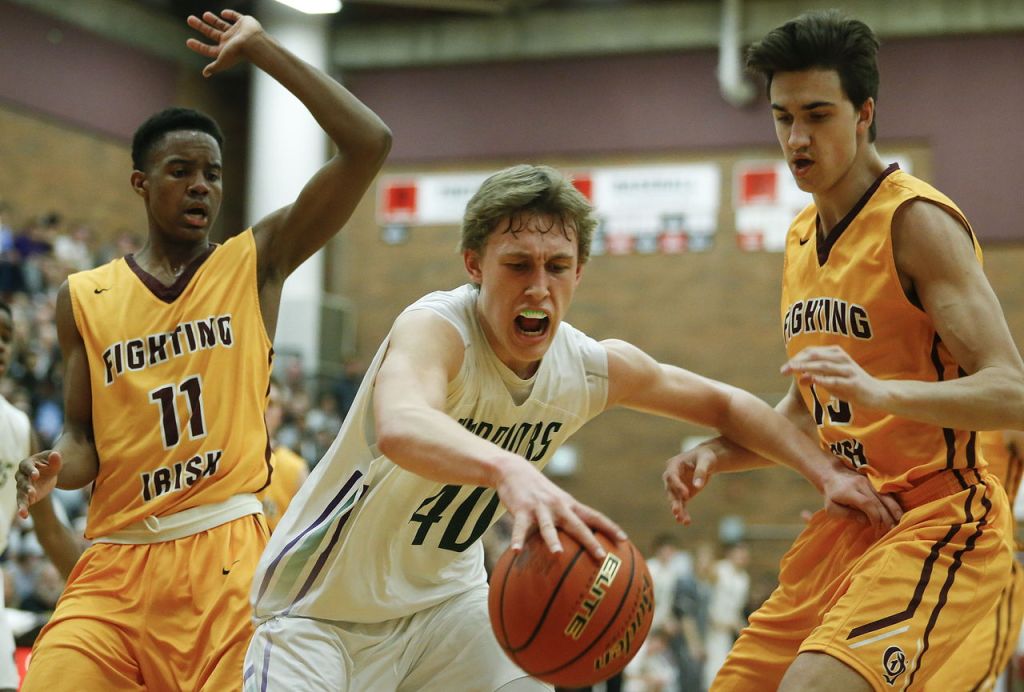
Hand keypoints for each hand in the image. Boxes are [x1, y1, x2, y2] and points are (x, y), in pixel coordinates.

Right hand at [16, 450, 61, 518]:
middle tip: (32, 492)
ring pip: (20, 494)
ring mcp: (22, 487)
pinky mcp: (25, 496)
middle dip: (26, 487)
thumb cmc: (50, 464)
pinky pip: (22, 503)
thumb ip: (55, 459)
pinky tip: (23, 516)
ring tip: (23, 510)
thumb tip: (55, 454)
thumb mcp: (55, 462)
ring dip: (22, 502)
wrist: (49, 473)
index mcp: (27, 464)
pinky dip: (22, 509)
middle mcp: (21, 475)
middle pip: (22, 481)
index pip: (26, 467)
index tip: (36, 476)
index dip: (31, 471)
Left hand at [186, 9, 264, 76]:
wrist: (253, 43)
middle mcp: (230, 41)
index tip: (188, 41)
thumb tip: (205, 74)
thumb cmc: (238, 53)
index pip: (208, 49)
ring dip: (213, 20)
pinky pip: (236, 17)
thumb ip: (214, 67)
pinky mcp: (244, 22)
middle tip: (189, 19)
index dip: (198, 46)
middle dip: (200, 26)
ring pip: (222, 24)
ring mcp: (236, 31)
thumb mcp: (222, 61)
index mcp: (224, 50)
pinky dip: (230, 14)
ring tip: (204, 14)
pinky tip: (223, 13)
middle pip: (212, 33)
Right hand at [495, 459, 626, 558]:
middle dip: (590, 540)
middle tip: (601, 556)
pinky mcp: (522, 510)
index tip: (624, 540)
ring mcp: (540, 508)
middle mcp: (558, 506)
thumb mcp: (556, 501)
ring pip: (548, 527)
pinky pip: (520, 528)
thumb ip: (566, 518)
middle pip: (577, 525)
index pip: (594, 516)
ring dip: (553, 540)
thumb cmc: (538, 491)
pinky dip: (518, 540)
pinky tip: (516, 552)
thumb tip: (580, 540)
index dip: (610, 527)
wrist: (514, 469)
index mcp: (569, 505)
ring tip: (557, 554)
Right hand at [662, 445, 714, 524]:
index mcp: (673, 464)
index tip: (687, 495)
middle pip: (670, 490)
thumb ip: (701, 472)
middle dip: (673, 501)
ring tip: (681, 520)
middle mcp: (672, 476)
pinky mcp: (682, 494)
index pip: (671, 476)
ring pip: (675, 499)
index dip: (677, 485)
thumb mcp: (706, 461)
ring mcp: (676, 486)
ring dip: (678, 510)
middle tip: (676, 511)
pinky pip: (682, 504)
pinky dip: (684, 513)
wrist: (707, 460)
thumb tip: (697, 486)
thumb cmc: (706, 456)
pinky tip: (686, 522)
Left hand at [781, 345, 887, 409]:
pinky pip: (835, 380)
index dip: (796, 358)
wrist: (879, 394)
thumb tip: (800, 379)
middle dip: (797, 362)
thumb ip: (817, 378)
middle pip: (815, 357)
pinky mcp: (853, 383)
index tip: (785, 368)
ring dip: (806, 368)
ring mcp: (848, 370)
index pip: (811, 352)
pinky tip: (812, 380)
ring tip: (793, 371)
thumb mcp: (833, 381)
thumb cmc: (854, 386)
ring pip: (823, 366)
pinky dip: (823, 379)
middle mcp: (841, 359)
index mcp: (836, 354)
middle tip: (783, 370)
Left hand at [819, 458, 902, 531]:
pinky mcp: (873, 482)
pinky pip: (886, 492)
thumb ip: (848, 515)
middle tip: (892, 530)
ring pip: (885, 496)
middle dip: (886, 517)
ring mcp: (869, 481)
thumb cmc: (831, 495)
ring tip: (900, 522)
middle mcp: (861, 484)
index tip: (877, 529)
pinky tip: (898, 512)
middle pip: (878, 501)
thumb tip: (866, 521)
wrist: (832, 474)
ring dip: (894, 509)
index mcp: (849, 491)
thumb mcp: (832, 509)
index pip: (867, 504)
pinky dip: (893, 503)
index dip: (875, 517)